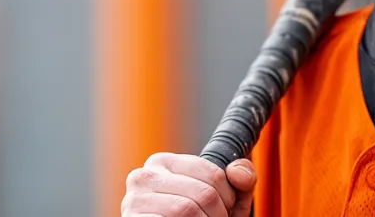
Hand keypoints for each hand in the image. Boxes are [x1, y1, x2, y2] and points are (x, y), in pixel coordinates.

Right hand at [122, 152, 256, 216]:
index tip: (225, 209)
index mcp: (164, 163)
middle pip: (204, 193)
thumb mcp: (225, 199)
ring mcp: (133, 200)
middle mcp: (144, 176)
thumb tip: (237, 172)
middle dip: (218, 214)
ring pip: (187, 209)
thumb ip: (241, 179)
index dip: (228, 197)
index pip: (213, 174)